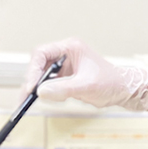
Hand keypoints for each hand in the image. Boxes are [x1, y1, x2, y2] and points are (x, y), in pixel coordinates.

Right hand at [21, 38, 147, 110]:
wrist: (121, 90)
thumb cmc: (110, 82)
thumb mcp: (87, 86)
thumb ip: (64, 88)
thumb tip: (41, 92)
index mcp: (71, 47)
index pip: (42, 53)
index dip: (33, 69)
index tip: (31, 86)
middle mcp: (65, 54)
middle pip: (38, 64)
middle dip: (32, 81)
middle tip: (26, 97)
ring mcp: (64, 66)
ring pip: (40, 75)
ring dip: (36, 88)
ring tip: (32, 101)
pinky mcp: (64, 77)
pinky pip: (48, 84)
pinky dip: (44, 93)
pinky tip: (51, 99)